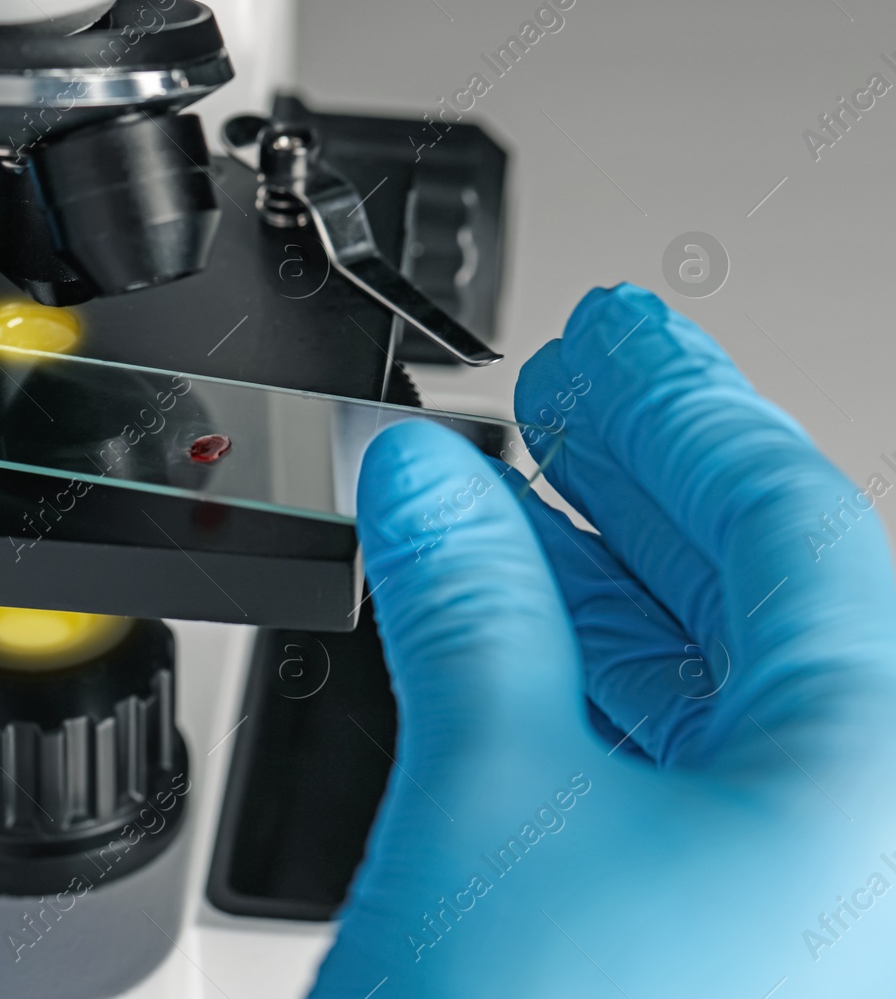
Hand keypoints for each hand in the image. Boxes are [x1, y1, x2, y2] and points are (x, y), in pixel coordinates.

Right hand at [312, 285, 895, 996]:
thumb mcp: (494, 801)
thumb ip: (467, 606)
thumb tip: (425, 478)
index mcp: (879, 784)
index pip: (793, 528)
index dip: (681, 410)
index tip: (613, 339)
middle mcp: (870, 843)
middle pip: (764, 601)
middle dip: (643, 482)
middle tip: (567, 389)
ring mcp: (805, 906)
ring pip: (711, 691)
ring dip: (599, 581)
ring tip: (514, 491)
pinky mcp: (720, 948)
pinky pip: (671, 777)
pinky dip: (583, 688)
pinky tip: (509, 627)